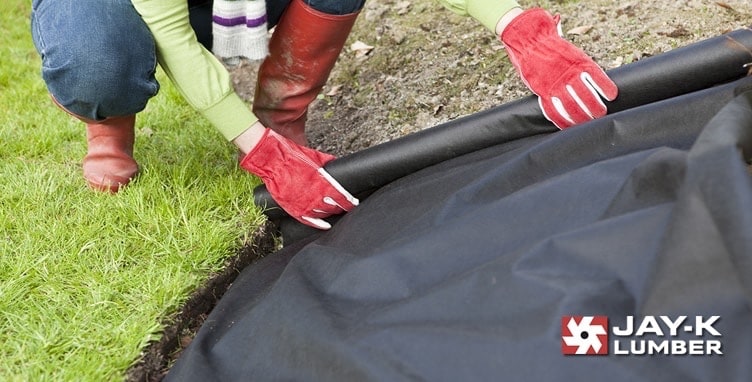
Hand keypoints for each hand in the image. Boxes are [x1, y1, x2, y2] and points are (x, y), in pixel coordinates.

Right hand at [239, 128, 358, 228]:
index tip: (353, 202)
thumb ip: (327, 163)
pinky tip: (325, 225)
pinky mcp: (294, 209)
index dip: (349, 201)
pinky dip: (318, 224)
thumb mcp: (315, 157)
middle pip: (334, 206)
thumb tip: (335, 165)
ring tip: (336, 211)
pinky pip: (309, 220)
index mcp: (323, 182)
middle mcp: (315, 196)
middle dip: (341, 206)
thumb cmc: (293, 157)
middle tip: (346, 206)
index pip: (342, 196)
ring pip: (323, 213)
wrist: (273, 162)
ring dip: (331, 212)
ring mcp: (304, 204)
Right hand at [500, 8, 617, 128]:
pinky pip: (553, 110)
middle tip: (600, 114)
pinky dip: (561, 120)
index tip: (612, 96)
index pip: (597, 77)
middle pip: (586, 96)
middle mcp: (568, 74)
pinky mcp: (542, 91)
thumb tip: (595, 80)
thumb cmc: (553, 48)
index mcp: (578, 62)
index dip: (606, 88)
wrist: (530, 41)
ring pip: (571, 106)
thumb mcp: (572, 52)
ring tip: (587, 122)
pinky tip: (567, 125)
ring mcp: (554, 84)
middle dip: (596, 108)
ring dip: (581, 117)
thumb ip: (582, 66)